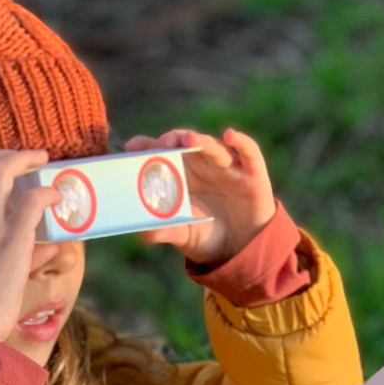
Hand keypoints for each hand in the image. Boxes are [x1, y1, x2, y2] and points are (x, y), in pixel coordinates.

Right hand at [0, 149, 58, 339]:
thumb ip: (6, 254)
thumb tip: (47, 250)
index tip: (0, 170)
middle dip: (4, 155)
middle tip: (28, 160)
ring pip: (1, 171)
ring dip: (25, 159)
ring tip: (44, 162)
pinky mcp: (11, 241)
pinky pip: (32, 200)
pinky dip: (48, 192)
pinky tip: (58, 197)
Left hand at [123, 127, 276, 265]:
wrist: (241, 249)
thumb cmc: (207, 236)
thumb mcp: (185, 236)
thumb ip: (167, 232)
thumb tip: (145, 235)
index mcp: (181, 177)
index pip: (161, 154)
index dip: (147, 146)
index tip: (131, 147)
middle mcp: (202, 166)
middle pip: (185, 144)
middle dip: (172, 140)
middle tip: (162, 143)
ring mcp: (227, 168)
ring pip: (213, 147)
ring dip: (201, 140)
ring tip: (188, 139)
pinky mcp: (252, 174)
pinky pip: (249, 153)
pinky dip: (242, 142)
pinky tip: (230, 135)